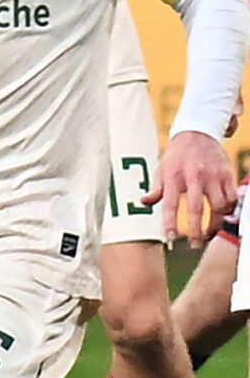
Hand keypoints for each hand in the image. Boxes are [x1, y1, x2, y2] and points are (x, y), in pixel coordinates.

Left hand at [151, 129, 239, 245]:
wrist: (198, 132)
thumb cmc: (177, 155)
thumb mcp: (161, 169)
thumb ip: (156, 188)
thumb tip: (144, 202)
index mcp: (174, 177)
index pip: (171, 204)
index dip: (171, 223)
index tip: (170, 238)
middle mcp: (195, 177)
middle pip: (197, 209)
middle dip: (197, 230)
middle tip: (194, 244)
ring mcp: (213, 176)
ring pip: (219, 205)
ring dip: (216, 222)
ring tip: (210, 232)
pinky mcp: (228, 174)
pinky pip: (232, 197)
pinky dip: (230, 209)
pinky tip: (225, 217)